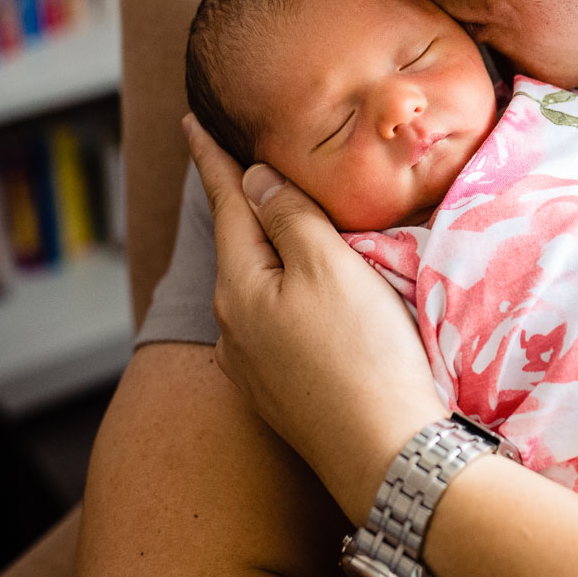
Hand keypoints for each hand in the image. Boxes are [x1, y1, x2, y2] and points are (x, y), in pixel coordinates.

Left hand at [183, 114, 445, 524]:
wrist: (386, 456)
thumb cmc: (362, 353)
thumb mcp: (328, 266)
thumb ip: (289, 216)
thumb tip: (254, 179)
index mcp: (238, 287)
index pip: (226, 204)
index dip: (211, 159)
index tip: (191, 120)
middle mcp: (232, 329)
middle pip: (239, 248)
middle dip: (244, 208)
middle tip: (245, 165)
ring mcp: (255, 370)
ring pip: (259, 291)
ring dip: (270, 257)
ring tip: (289, 230)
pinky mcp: (284, 399)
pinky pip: (278, 328)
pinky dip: (289, 299)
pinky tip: (311, 304)